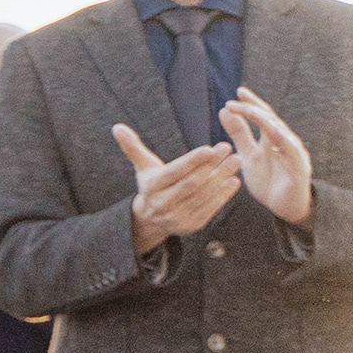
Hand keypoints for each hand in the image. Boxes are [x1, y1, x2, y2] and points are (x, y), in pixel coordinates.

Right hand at [112, 124, 239, 254]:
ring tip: (235, 161)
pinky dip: (223, 195)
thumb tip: (117, 127)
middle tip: (228, 148)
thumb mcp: (143, 167)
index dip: (192, 161)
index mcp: (150, 188)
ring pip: (203, 195)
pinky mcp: (191, 226)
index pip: (174, 172)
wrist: (150, 219)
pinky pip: (210, 209)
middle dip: (211, 165)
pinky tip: (233, 181)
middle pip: (191, 183)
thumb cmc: (152, 185)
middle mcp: (162, 204)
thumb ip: (132, 147)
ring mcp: (176, 217)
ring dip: (221, 177)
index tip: (210, 148)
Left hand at [221, 87, 315, 226]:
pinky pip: (292, 151)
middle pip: (271, 119)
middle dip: (254, 107)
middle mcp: (284, 142)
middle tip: (237, 97)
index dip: (251, 104)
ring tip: (250, 110)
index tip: (238, 92)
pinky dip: (283, 140)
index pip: (262, 116)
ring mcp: (293, 153)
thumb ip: (239, 134)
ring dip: (266, 120)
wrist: (284, 207)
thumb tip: (225, 110)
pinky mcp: (299, 167)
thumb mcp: (248, 155)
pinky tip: (273, 130)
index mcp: (272, 139)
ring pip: (281, 132)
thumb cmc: (269, 180)